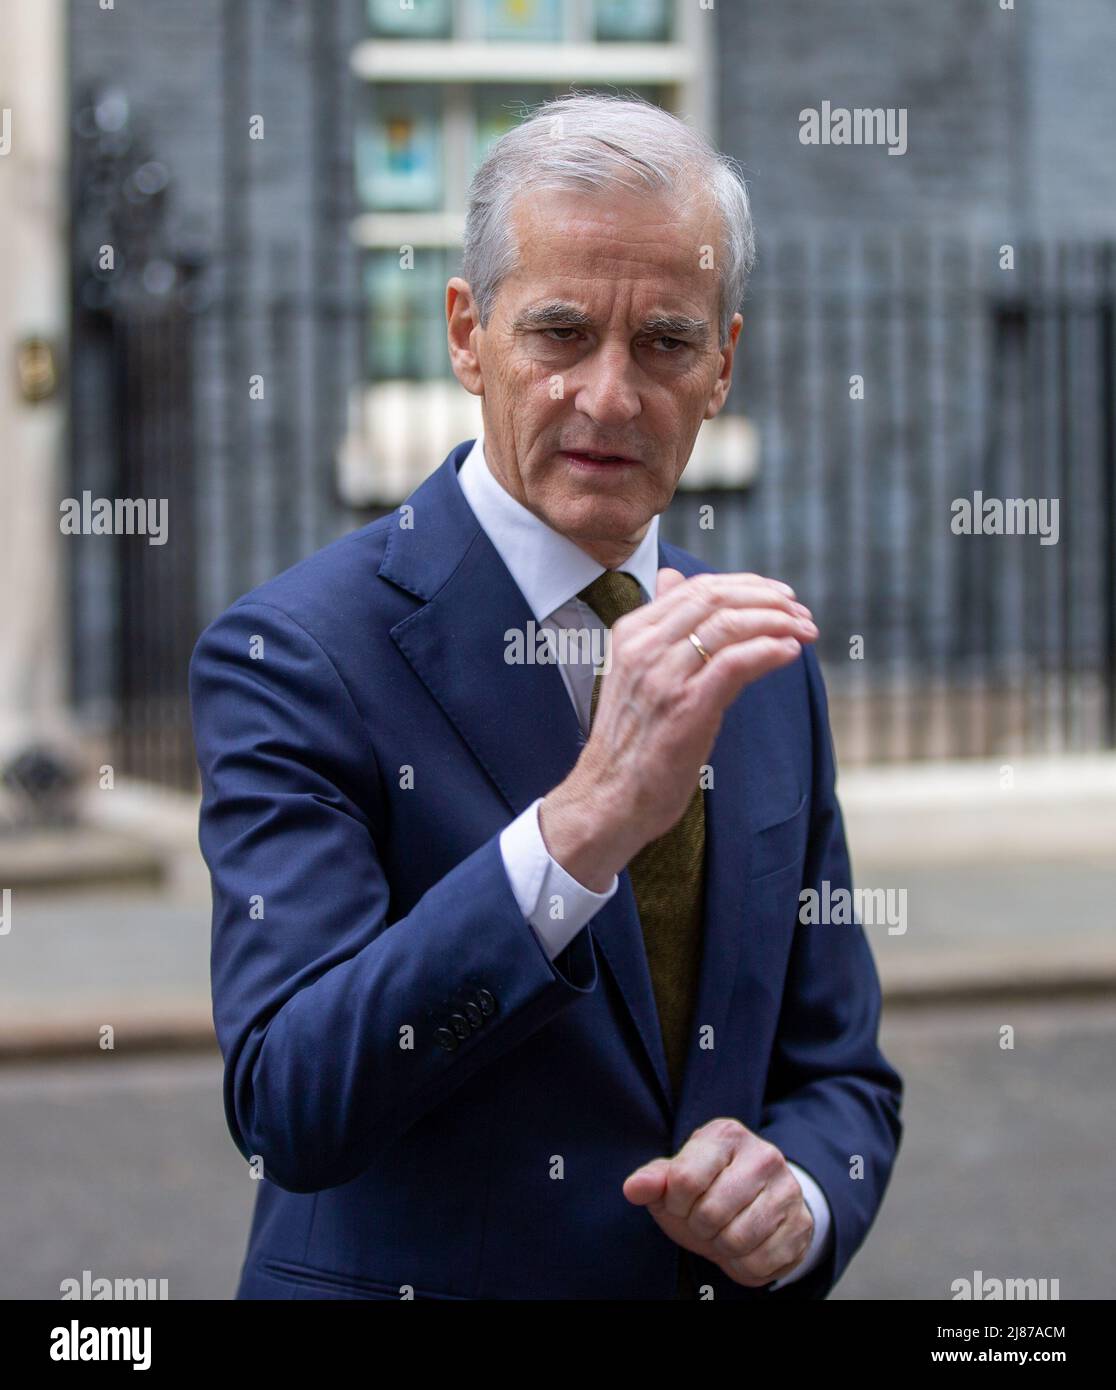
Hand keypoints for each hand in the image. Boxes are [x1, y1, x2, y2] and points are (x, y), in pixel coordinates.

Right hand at [539, 569, 817, 889]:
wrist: (610, 797)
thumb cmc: (632, 740)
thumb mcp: (638, 670)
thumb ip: (661, 626)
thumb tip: (674, 577)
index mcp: (632, 633)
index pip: (698, 588)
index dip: (747, 586)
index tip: (781, 597)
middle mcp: (645, 648)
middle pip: (716, 599)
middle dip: (768, 600)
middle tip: (801, 613)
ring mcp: (663, 676)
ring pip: (729, 624)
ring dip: (778, 623)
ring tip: (805, 632)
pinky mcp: (686, 706)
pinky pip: (735, 662)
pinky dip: (769, 650)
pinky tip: (790, 653)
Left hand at [622, 1117, 814, 1287]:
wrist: (756, 1205)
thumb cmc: (706, 1189)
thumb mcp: (675, 1181)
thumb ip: (652, 1181)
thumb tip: (633, 1188)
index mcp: (726, 1135)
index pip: (685, 1179)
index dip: (676, 1203)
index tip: (681, 1203)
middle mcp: (763, 1155)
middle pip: (712, 1212)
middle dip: (699, 1227)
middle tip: (704, 1222)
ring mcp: (788, 1189)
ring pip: (738, 1239)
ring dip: (721, 1247)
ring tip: (724, 1233)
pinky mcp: (801, 1224)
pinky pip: (761, 1262)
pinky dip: (744, 1265)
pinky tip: (745, 1247)